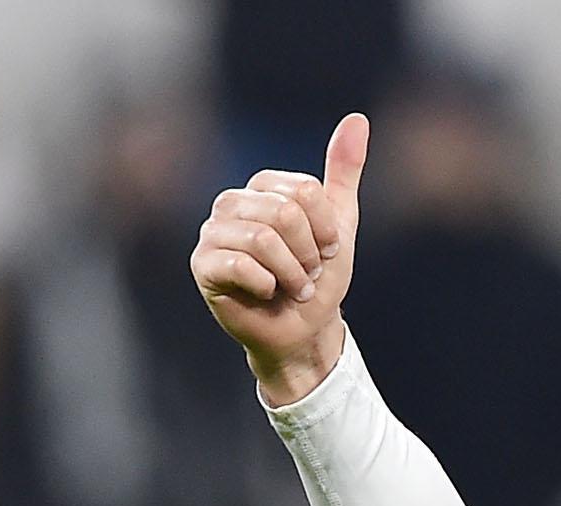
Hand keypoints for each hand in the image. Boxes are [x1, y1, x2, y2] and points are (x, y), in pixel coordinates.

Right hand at [191, 112, 368, 405]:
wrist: (302, 330)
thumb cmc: (317, 278)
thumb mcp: (339, 224)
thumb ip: (344, 172)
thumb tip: (357, 119)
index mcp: (262, 187)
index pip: (306, 192)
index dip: (326, 231)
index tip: (324, 253)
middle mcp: (231, 203)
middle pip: (285, 213)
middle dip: (308, 255)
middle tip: (305, 276)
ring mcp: (212, 232)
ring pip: (265, 239)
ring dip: (291, 274)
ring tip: (290, 288)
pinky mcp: (203, 264)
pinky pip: (241, 264)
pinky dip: (267, 285)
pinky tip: (265, 294)